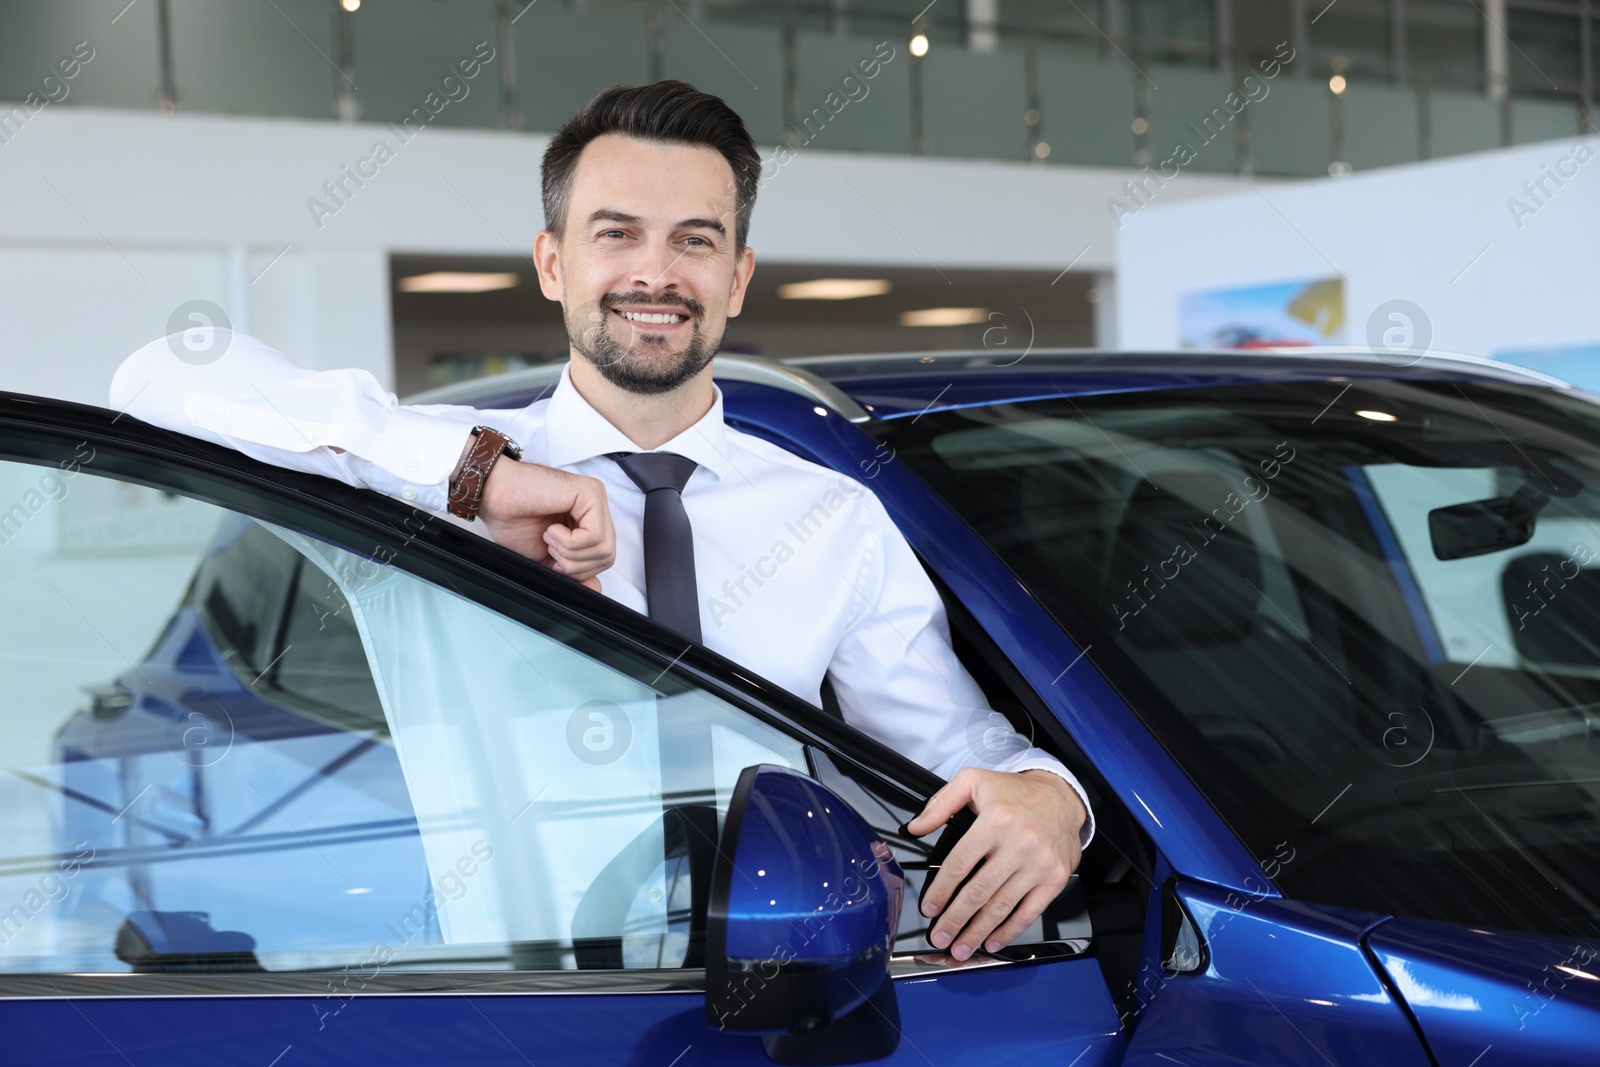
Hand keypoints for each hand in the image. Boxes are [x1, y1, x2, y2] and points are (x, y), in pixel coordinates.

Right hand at [479, 457, 614, 590]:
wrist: (493, 496)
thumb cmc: (513, 519)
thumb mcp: (547, 557)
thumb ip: (573, 571)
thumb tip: (597, 587)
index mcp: (587, 521)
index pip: (603, 558)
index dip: (578, 570)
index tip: (554, 559)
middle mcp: (595, 508)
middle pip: (607, 556)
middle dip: (575, 565)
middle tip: (550, 548)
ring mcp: (595, 498)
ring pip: (604, 548)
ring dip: (570, 552)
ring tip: (549, 536)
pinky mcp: (591, 493)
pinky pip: (596, 535)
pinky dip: (570, 542)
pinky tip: (551, 529)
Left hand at [906, 767, 1085, 960]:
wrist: (1062, 796)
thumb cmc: (1016, 792)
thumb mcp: (973, 781)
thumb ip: (941, 803)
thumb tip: (915, 827)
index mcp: (996, 821)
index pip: (960, 863)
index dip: (941, 890)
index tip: (929, 907)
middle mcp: (1019, 844)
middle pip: (979, 891)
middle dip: (955, 919)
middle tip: (939, 937)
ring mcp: (1038, 864)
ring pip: (1001, 906)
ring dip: (978, 931)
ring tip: (961, 947)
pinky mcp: (1054, 879)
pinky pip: (1029, 911)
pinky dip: (1009, 931)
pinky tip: (993, 941)